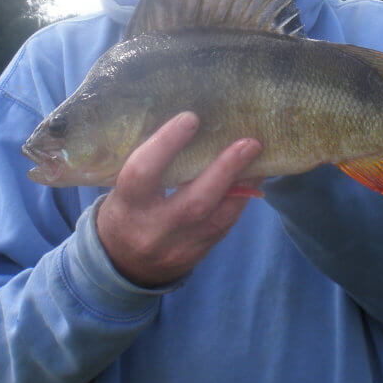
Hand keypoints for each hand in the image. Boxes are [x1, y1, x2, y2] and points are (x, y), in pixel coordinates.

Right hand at [95, 111, 261, 287]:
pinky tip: (251, 177)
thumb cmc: (127, 210)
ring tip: (258, 156)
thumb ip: (150, 164)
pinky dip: (240, 198)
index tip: (190, 118)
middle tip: (248, 142)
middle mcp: (153, 230)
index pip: (143, 172)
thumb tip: (191, 124)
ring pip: (219, 217)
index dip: (167, 144)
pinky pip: (225, 225)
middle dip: (225, 169)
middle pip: (195, 202)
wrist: (125, 264)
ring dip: (243, 183)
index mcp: (128, 206)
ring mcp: (179, 247)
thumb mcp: (125, 187)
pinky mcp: (198, 254)